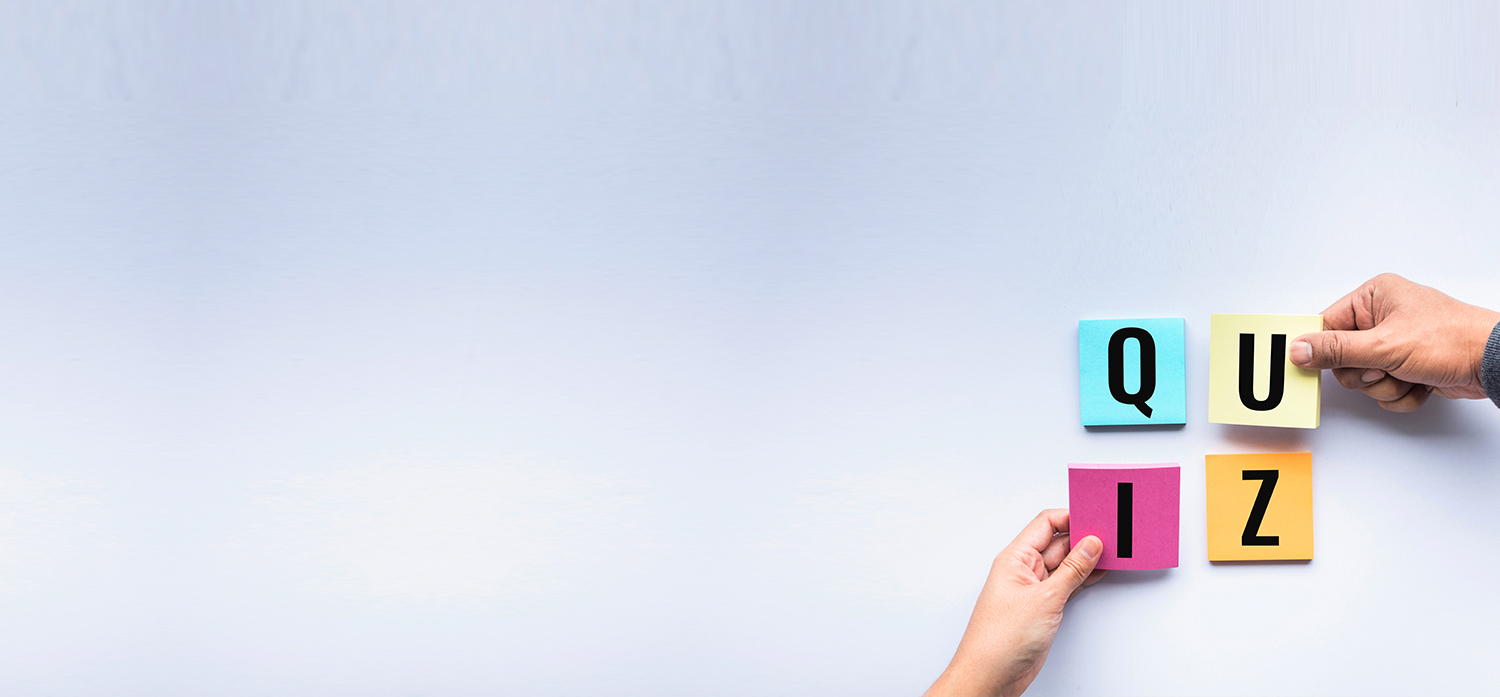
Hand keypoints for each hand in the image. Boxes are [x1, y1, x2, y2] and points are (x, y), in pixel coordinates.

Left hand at [924, 509, 1104, 696]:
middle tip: (1111, 534)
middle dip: (1083, 537)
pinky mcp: (1043, 607)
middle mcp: (1023, 570)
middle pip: (1057, 542)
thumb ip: (1071, 570)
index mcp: (1015, 558)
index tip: (1095, 516)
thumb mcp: (1045, 599)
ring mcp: (1034, 589)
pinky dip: (1083, 578)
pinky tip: (1099, 571)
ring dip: (1086, 558)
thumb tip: (1090, 544)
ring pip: (1064, 564)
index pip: (1046, 524)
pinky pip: (1066, 584)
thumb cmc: (1000, 638)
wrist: (991, 674)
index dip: (1070, 517)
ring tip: (1112, 550)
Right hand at [1289, 273, 1499, 411]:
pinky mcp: (1408, 365)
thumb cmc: (1452, 339)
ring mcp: (1396, 343)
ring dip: (1385, 385)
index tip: (1315, 364)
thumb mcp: (1384, 345)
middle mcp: (1383, 317)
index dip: (1323, 349)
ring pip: (1365, 378)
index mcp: (1374, 297)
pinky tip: (1420, 382)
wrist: (1493, 362)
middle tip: (1384, 367)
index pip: (1327, 324)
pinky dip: (1401, 393)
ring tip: (1409, 373)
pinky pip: (1385, 388)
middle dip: (1366, 373)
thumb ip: (1336, 350)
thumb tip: (1299, 349)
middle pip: (1343, 358)